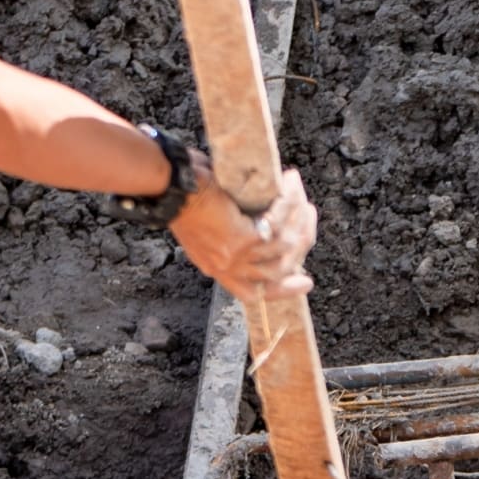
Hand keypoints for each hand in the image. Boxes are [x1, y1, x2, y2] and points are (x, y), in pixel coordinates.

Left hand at [168, 168, 318, 301]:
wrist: (167, 186)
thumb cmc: (180, 194)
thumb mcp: (203, 223)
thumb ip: (228, 232)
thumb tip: (260, 223)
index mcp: (215, 267)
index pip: (253, 292)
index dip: (283, 290)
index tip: (307, 282)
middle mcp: (226, 268)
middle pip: (278, 272)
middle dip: (302, 247)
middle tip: (310, 219)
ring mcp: (236, 257)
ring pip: (286, 248)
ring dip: (301, 223)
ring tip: (303, 200)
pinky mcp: (244, 240)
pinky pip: (280, 227)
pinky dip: (291, 206)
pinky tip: (291, 187)